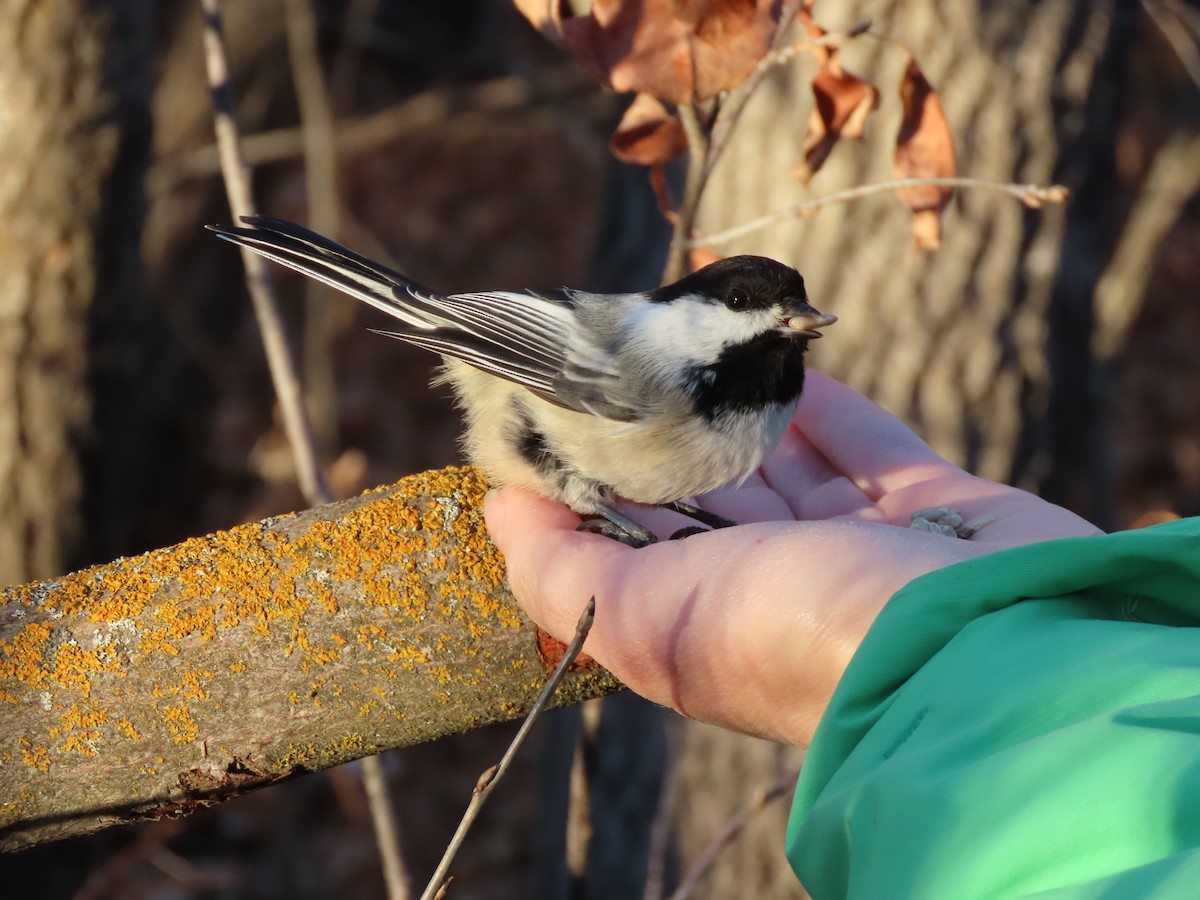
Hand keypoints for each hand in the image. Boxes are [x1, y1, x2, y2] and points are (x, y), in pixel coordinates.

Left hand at [484, 373, 1100, 745]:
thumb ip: (561, 569)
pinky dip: (827, 406)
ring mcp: (861, 547)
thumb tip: (503, 507)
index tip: (569, 410)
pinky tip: (791, 362)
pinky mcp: (929, 509)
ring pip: (788, 465)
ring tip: (708, 347)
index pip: (637, 539)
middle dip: (672, 434)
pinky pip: (868, 445)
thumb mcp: (646, 617)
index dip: (601, 478)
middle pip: (712, 496)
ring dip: (747, 410)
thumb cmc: (800, 635)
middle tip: (637, 360)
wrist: (979, 649)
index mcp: (709, 617)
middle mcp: (781, 586)